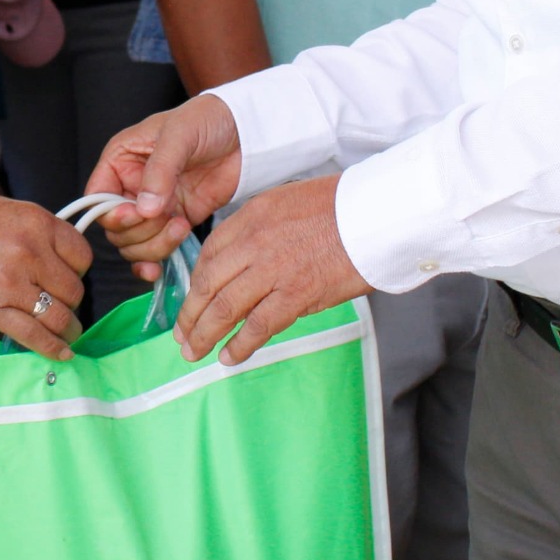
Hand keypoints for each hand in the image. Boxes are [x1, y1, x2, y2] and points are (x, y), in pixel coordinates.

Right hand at [0, 189, 92, 360]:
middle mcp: (31, 253)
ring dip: (67, 330)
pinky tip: (61, 353)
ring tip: (66, 333)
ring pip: (59, 317)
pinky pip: (33, 335)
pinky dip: (51, 348)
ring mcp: (12, 283)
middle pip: (73, 291)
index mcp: (40, 224)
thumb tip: (62, 267)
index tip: (68, 279)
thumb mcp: (17, 213)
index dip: (77, 273)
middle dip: (71, 303)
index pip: (82, 258)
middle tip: (61, 306)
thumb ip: (43, 237)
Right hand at [85, 96, 243, 281]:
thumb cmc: (207, 120)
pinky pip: (156, 250)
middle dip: (140, 231)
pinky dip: (156, 262)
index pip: (97, 198)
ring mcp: (154, 208)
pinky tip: (161, 268)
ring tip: (182, 225)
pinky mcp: (176, 222)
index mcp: (121, 160)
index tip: (135, 214)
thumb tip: (144, 210)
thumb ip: (160, 171)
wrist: (247, 133)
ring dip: (155, 245)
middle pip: (117, 228)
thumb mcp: (179, 135)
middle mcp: (132, 187)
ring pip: (135, 244)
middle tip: (168, 217)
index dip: (111, 213)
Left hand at [178, 176, 373, 364]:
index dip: (197, 283)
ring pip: (224, 308)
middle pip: (207, 284)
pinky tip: (229, 357)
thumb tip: (247, 259)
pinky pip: (258, 325)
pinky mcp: (296, 294)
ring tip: (194, 351)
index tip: (193, 300)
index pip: (209, 255)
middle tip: (182, 334)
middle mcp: (254, 242)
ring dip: (204, 334)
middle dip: (190, 314)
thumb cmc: (343, 207)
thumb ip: (262, 228)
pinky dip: (240, 345)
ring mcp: (273, 270)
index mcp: (251, 216)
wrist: (378, 214)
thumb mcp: (288, 202)